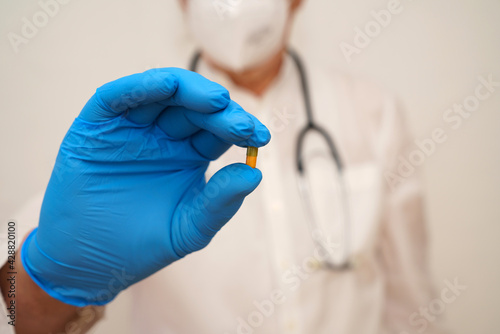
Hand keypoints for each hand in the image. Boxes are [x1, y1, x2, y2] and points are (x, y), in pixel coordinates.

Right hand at [21, 68, 270, 305]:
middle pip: (195, 109)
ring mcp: (131, 128)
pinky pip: (119, 98)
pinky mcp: (98, 126)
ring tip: (216, 101)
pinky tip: (166, 86)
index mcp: (188, 155)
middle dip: (221, 112)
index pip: (218, 131)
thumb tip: (254, 174)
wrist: (89, 263)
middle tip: (242, 123)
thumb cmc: (142, 245)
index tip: (260, 136)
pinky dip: (141, 87)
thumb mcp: (188, 228)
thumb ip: (219, 203)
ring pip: (162, 94)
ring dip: (189, 90)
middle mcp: (163, 136)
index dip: (239, 129)